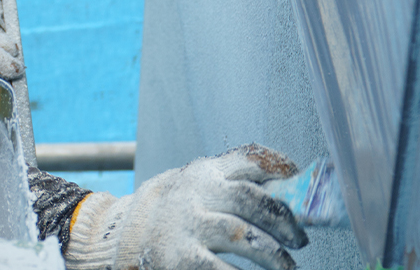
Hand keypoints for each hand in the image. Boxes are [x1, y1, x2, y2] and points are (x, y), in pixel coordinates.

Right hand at [66, 144, 308, 269]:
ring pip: (242, 236)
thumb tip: (290, 186)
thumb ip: (232, 182)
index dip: (279, 168)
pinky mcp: (179, 261)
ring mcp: (185, 228)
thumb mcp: (196, 186)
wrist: (119, 238)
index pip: (248, 161)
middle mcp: (194, 195)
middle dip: (284, 222)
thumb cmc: (173, 212)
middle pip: (252, 201)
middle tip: (300, 241)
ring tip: (287, 268)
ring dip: (273, 255)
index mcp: (203, 174)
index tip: (299, 179)